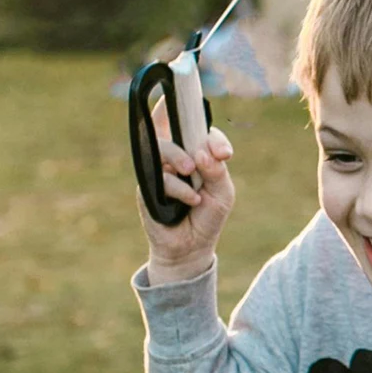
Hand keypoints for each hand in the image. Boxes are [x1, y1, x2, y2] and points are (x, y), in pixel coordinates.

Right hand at [138, 105, 235, 282]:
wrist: (192, 246)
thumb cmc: (208, 215)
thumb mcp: (222, 193)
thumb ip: (217, 171)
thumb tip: (202, 153)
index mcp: (196, 152)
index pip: (198, 128)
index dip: (210, 133)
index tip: (225, 153)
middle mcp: (176, 156)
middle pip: (174, 126)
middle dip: (193, 136)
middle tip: (211, 157)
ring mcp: (159, 168)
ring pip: (162, 147)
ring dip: (180, 157)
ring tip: (191, 172)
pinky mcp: (147, 185)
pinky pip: (160, 176)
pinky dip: (179, 188)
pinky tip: (191, 201)